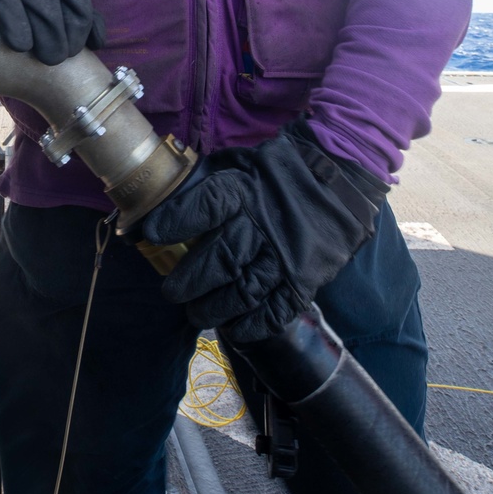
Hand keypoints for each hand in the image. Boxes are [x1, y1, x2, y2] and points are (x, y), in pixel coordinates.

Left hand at [141, 120, 382, 342]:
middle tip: (171, 292)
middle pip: (221, 258)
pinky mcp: (305, 278)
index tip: (153, 234)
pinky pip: (277, 310)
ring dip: (215, 308)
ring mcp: (286, 255)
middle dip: (189, 280)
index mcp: (245, 190)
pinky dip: (253, 325)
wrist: (340, 180)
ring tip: (197, 314)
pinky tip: (235, 329)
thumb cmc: (279, 172)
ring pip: (244, 290)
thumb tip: (164, 192)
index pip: (207, 205)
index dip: (178, 220)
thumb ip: (208, 181)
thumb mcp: (242, 164)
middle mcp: (264, 224)